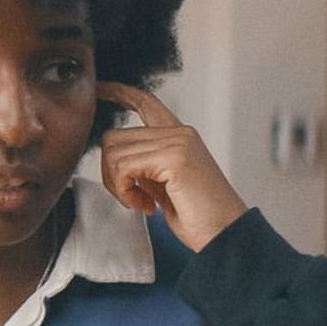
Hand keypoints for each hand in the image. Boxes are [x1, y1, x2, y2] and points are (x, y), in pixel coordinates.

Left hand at [97, 81, 246, 252]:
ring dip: (118, 186)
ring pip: (114, 153)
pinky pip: (123, 167)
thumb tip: (113, 157)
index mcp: (179, 136)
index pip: (145, 102)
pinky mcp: (173, 158)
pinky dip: (124, 191)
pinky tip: (146, 206)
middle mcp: (179, 133)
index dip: (119, 93)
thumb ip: (143, 165)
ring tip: (142, 204)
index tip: (100, 89)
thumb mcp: (164, 184)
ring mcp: (177, 142)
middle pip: (114, 137)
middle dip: (110, 173)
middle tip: (132, 198)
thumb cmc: (199, 217)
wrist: (227, 236)